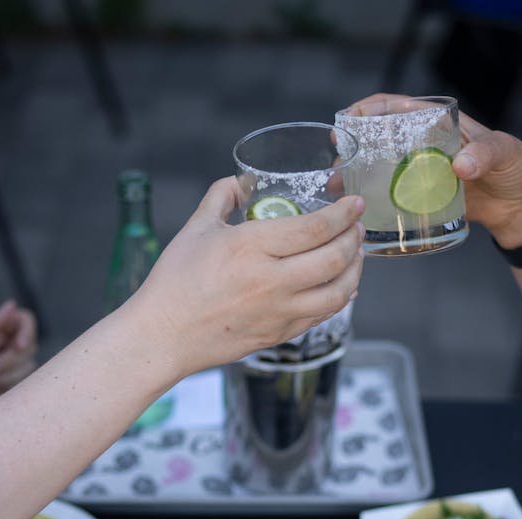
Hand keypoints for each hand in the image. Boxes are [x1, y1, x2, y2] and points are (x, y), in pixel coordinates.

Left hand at [0, 300, 37, 421]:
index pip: (24, 320)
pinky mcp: (1, 385)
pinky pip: (21, 383)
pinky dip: (10, 385)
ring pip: (27, 366)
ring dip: (10, 374)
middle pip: (29, 345)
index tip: (18, 347)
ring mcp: (1, 366)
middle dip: (12, 359)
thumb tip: (12, 303)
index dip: (28, 332)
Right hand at [125, 176, 364, 373]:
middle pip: (334, 259)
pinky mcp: (279, 334)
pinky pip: (322, 316)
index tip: (355, 204)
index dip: (343, 214)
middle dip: (354, 239)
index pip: (315, 228)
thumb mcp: (196, 228)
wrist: (164, 335)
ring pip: (337, 292)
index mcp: (252, 247)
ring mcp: (279, 312)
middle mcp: (272, 281)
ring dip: (354, 271)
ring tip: (356, 256)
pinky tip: (342, 288)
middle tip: (357, 228)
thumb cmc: (175, 282)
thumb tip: (241, 181)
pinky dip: (340, 299)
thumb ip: (221, 197)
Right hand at [342, 93, 521, 248]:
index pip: (395, 107)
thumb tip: (461, 164)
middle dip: (354, 147)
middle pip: (380, 138)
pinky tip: (360, 209)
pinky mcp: (423, 197)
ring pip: (381, 167)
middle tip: (338, 162)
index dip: (367, 110)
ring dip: (357, 175)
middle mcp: (424, 143)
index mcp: (438, 122)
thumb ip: (485, 154)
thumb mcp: (506, 153)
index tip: (348, 123)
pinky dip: (374, 200)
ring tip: (339, 187)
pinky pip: (393, 195)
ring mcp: (421, 171)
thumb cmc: (519, 169)